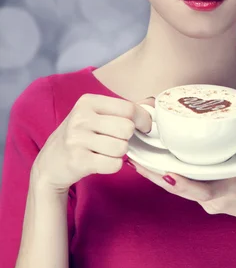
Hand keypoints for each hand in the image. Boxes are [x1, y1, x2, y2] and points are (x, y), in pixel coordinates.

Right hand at [31, 93, 155, 194]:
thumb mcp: (94, 115)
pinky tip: (101, 162)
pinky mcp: (78, 160)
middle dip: (127, 138)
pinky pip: (114, 164)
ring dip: (120, 154)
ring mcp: (77, 139)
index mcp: (88, 101)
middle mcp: (81, 117)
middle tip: (117, 141)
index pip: (128, 108)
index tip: (144, 127)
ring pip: (122, 148)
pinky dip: (113, 165)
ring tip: (106, 152)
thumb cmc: (80, 136)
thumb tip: (153, 104)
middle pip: (127, 128)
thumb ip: (121, 110)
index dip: (143, 119)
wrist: (50, 163)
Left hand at [128, 135, 235, 226]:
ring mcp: (201, 196)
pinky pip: (176, 180)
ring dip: (152, 172)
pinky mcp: (197, 190)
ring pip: (173, 184)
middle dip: (156, 174)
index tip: (167, 173)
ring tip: (132, 155)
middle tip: (135, 158)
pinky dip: (160, 170)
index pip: (200, 190)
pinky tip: (144, 157)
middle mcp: (208, 197)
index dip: (183, 184)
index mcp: (224, 192)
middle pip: (177, 187)